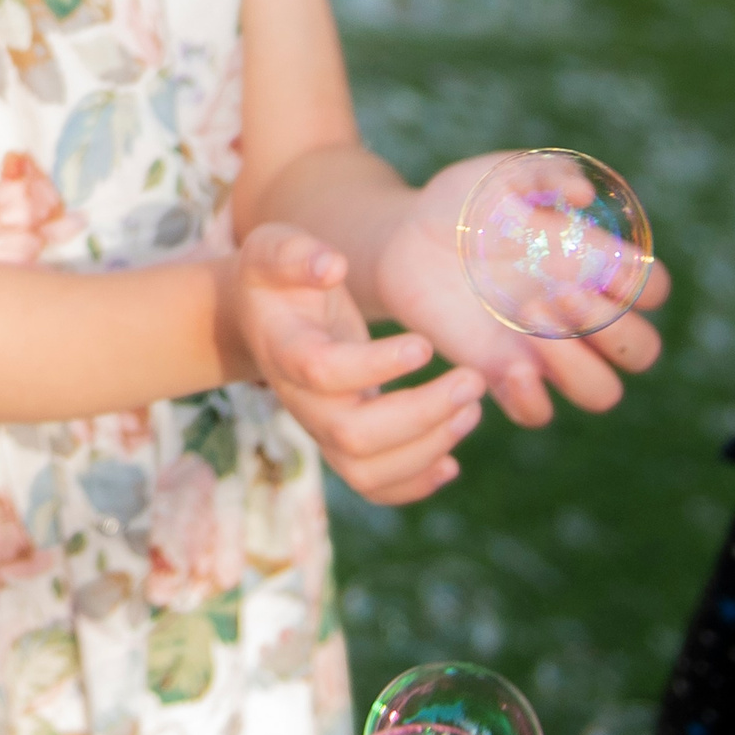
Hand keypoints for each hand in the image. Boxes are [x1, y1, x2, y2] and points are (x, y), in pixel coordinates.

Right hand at [237, 224, 486, 504]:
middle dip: (420, 415)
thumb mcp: (276, 249)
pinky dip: (413, 485)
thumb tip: (331, 267)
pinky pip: (372, 485)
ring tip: (472, 410)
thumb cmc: (278, 278)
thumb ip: (298, 255)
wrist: (262, 318)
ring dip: (426, 450)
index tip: (425, 345)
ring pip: (365, 470)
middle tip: (473, 381)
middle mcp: (298, 401)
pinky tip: (452, 464)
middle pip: (352, 435)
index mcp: (284, 349)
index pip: (322, 372)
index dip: (374, 366)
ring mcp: (319, 428)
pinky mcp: (340, 444)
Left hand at [373, 153, 670, 427]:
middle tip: (561, 294)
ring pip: (601, 392)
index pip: (652, 292)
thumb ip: (544, 173)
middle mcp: (579, 315)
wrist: (406, 236)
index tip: (608, 266)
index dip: (645, 286)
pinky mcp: (500, 372)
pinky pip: (537, 413)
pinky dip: (533, 401)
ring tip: (530, 320)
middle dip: (616, 330)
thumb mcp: (501, 175)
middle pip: (640, 351)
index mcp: (594, 267)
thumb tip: (583, 195)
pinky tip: (512, 368)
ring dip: (580, 368)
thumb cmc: (464, 202)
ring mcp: (544, 350)